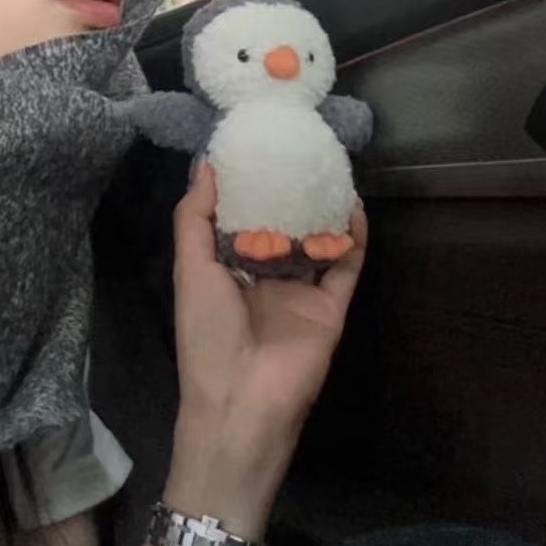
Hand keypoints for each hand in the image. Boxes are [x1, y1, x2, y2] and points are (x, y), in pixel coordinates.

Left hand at [171, 159, 367, 447]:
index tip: (254, 145)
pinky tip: (354, 204)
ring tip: (330, 165)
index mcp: (226, 269)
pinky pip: (346, 265)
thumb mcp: (191, 269)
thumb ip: (195, 217)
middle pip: (281, 225)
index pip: (239, 218)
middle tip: (299, 146)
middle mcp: (265, 277)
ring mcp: (300, 291)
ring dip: (323, 207)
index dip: (246, 185)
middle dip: (288, 190)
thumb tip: (206, 163)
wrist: (243, 400)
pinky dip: (352, 237)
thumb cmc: (207, 333)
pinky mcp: (331, 306)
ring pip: (316, 240)